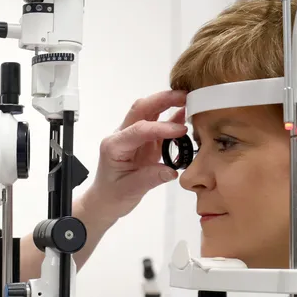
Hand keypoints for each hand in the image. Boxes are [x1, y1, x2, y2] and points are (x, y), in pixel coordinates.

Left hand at [85, 90, 188, 221]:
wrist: (106, 200)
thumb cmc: (112, 195)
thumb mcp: (129, 190)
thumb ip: (150, 178)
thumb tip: (171, 171)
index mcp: (115, 146)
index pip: (139, 130)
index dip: (161, 128)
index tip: (181, 131)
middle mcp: (123, 135)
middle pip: (141, 109)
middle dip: (163, 99)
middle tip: (186, 96)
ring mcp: (134, 136)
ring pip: (149, 112)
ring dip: (168, 103)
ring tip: (190, 100)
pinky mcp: (145, 141)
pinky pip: (158, 125)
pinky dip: (172, 118)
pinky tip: (186, 115)